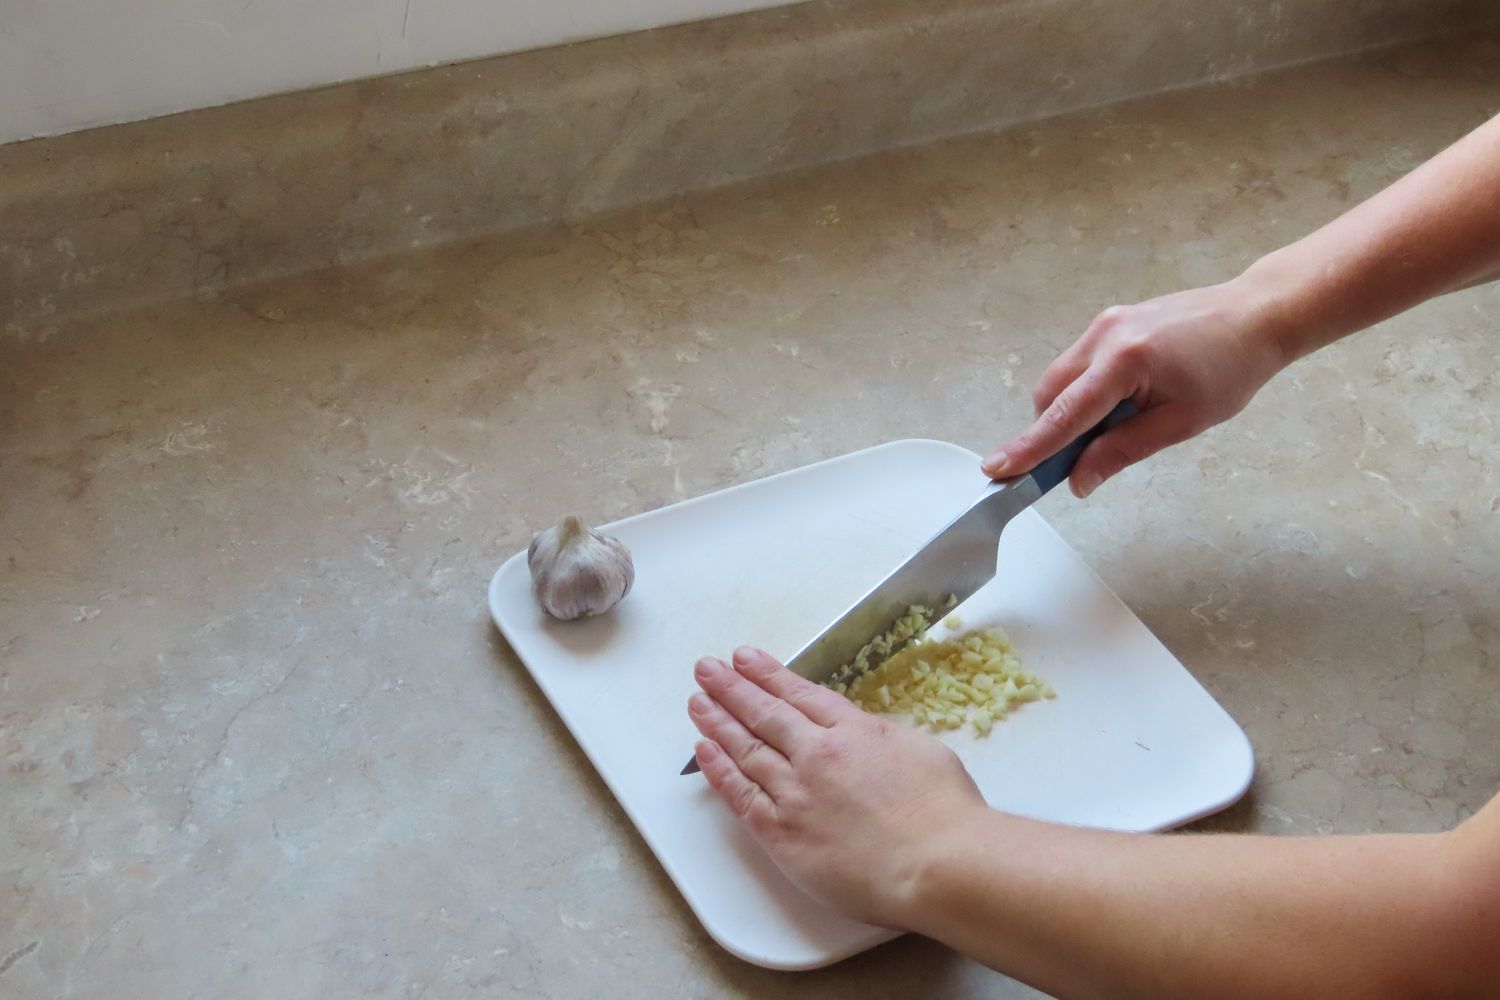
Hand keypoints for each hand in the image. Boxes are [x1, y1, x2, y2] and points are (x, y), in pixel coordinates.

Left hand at [687, 647, 986, 926]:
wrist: (938, 863)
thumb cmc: (944, 812)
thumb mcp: (918, 749)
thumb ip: (879, 737)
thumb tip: (861, 735)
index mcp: (852, 730)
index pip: (799, 694)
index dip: (768, 674)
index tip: (745, 659)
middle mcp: (816, 754)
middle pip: (764, 713)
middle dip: (731, 687)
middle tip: (707, 669)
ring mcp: (795, 794)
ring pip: (746, 749)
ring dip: (717, 721)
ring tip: (697, 701)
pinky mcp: (783, 835)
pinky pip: (740, 796)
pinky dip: (718, 771)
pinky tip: (704, 751)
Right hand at [981, 280, 1286, 496]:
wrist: (1256, 316)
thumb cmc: (1230, 370)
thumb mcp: (1180, 423)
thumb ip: (1122, 451)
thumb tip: (1078, 481)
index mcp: (1124, 361)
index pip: (1065, 415)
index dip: (1029, 448)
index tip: (996, 471)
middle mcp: (1104, 335)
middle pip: (1051, 395)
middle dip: (1053, 431)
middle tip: (1079, 461)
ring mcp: (1104, 324)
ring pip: (1060, 379)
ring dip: (1070, 412)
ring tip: (1119, 424)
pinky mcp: (1110, 321)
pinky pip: (1078, 364)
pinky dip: (1084, 392)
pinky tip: (1121, 402)